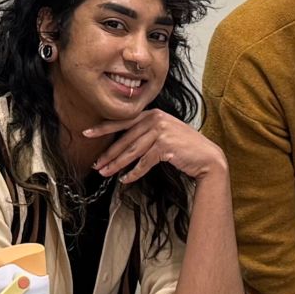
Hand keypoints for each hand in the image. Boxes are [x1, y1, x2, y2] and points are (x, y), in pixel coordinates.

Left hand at [83, 111, 228, 184]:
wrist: (207, 157)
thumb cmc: (184, 147)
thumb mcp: (163, 133)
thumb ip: (145, 132)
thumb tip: (121, 144)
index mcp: (152, 113)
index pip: (122, 121)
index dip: (103, 128)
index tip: (87, 133)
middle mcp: (155, 119)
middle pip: (124, 139)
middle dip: (108, 153)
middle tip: (95, 164)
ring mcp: (160, 131)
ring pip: (131, 151)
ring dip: (116, 165)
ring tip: (104, 173)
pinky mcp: (165, 146)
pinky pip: (143, 162)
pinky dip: (133, 173)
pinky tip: (125, 180)